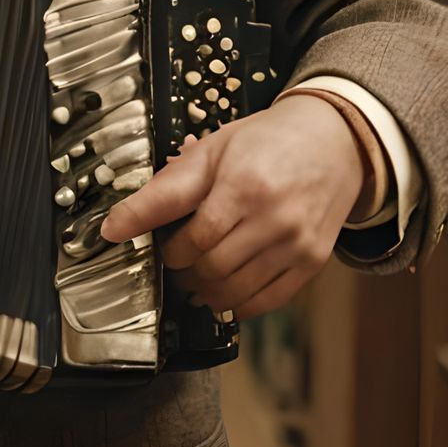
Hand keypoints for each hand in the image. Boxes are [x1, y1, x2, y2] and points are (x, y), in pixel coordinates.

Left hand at [99, 95, 366, 318]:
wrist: (332, 141)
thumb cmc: (265, 142)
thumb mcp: (213, 150)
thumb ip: (166, 188)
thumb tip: (114, 225)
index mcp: (244, 184)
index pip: (194, 236)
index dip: (166, 249)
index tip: (150, 248)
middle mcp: (274, 218)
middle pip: (212, 267)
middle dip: (182, 271)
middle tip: (172, 263)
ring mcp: (297, 244)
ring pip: (237, 290)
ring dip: (205, 292)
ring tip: (192, 280)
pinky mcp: (312, 262)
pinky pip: (268, 300)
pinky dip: (239, 305)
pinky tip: (223, 293)